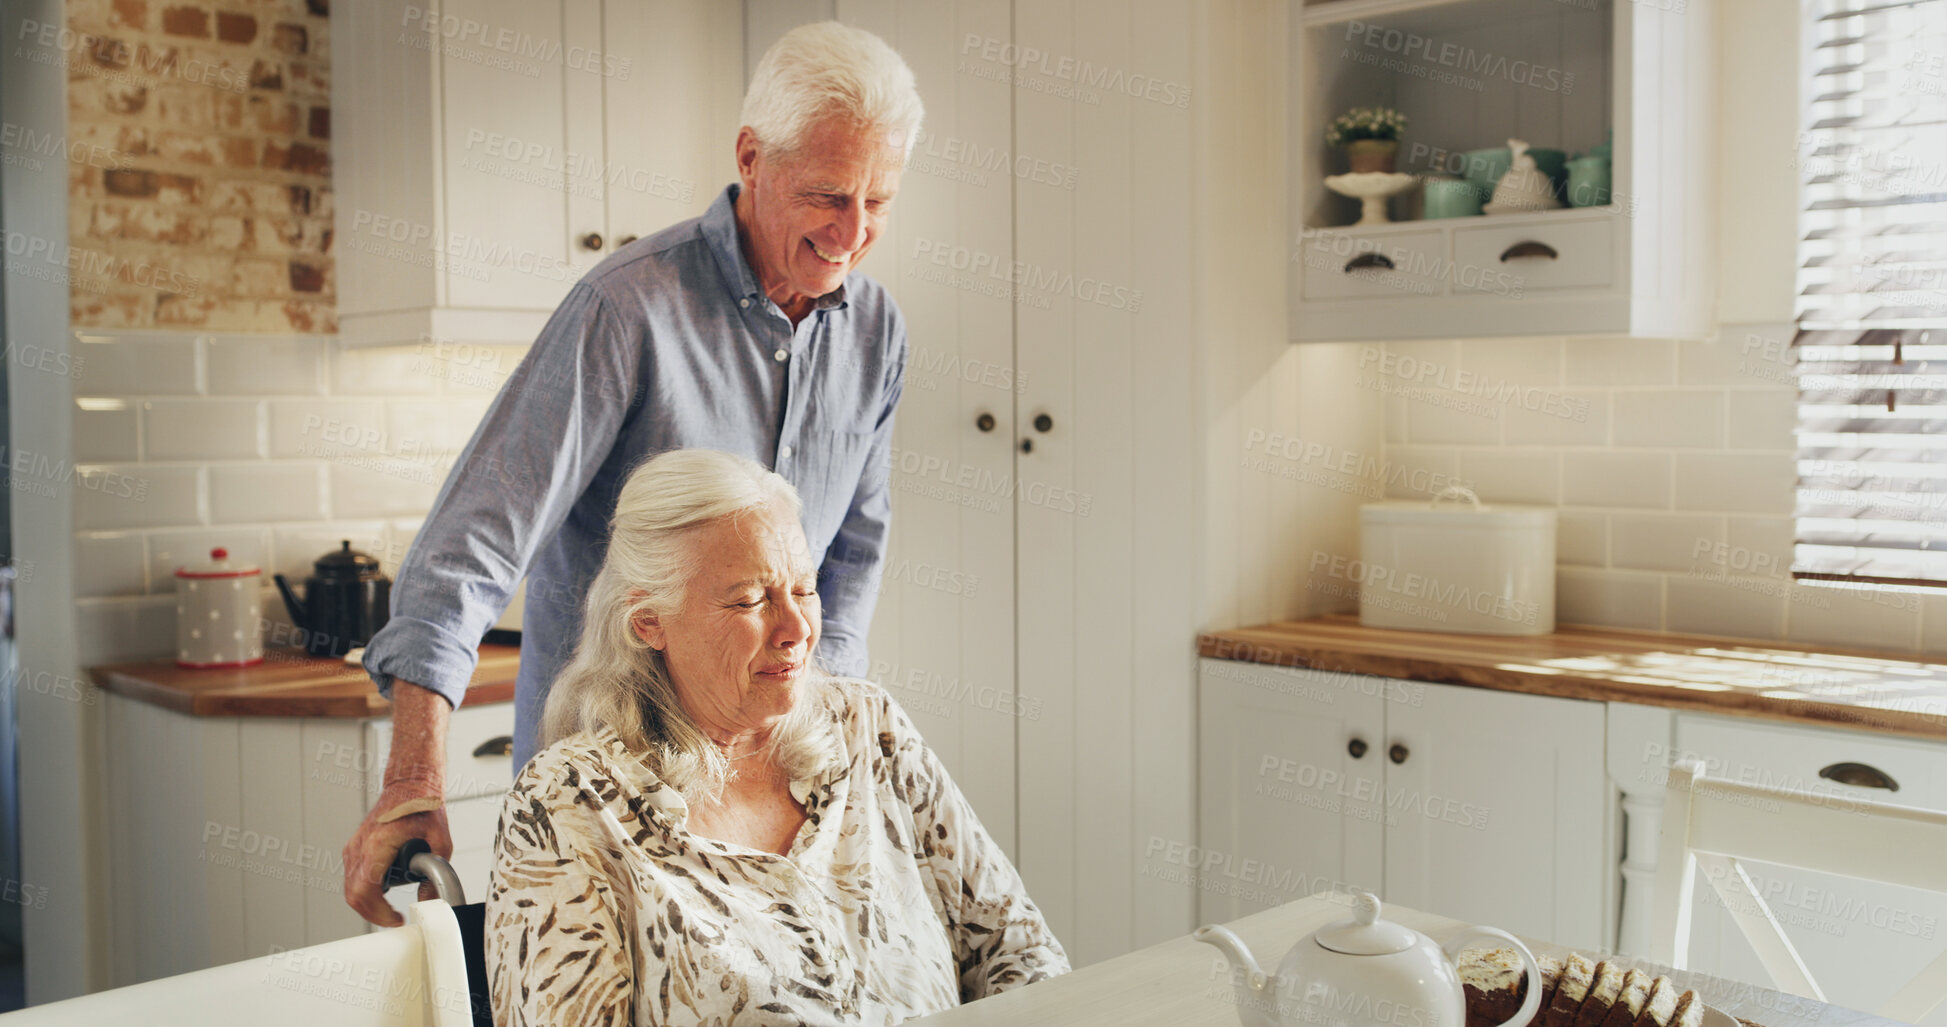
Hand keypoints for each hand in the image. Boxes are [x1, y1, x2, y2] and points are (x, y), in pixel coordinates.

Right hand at [343, 680, 452, 926]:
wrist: (410, 784)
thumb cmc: (424, 806)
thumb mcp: (442, 842)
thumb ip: (437, 874)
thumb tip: (431, 901)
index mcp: (378, 843)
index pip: (365, 890)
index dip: (379, 912)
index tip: (397, 919)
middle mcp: (361, 846)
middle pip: (353, 895)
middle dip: (373, 914)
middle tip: (394, 919)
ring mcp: (355, 846)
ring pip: (350, 888)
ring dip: (368, 903)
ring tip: (390, 910)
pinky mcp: (355, 847)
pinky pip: (352, 877)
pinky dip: (364, 890)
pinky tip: (383, 893)